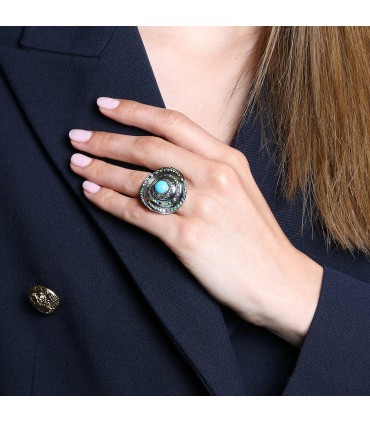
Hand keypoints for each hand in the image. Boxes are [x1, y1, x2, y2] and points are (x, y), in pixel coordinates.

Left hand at [69, 97, 323, 346]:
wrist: (279, 281)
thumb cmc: (256, 236)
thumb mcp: (241, 188)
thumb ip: (207, 167)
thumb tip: (164, 155)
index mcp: (228, 160)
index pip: (173, 123)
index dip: (134, 111)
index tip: (104, 106)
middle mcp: (214, 176)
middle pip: (149, 148)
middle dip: (106, 139)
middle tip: (77, 136)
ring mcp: (201, 206)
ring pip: (138, 179)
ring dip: (101, 169)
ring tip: (77, 163)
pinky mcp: (187, 238)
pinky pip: (138, 213)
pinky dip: (109, 202)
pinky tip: (92, 194)